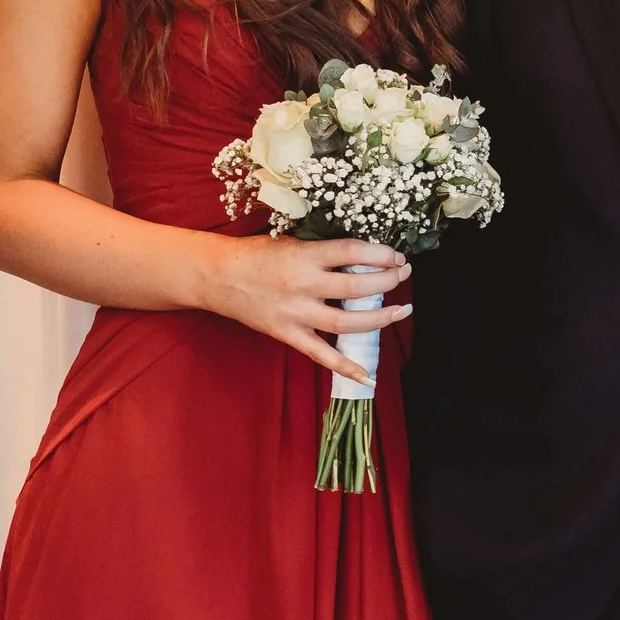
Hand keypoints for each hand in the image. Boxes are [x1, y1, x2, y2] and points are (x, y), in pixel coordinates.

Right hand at [198, 235, 410, 383]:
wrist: (216, 276)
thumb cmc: (256, 254)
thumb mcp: (293, 242)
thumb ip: (325, 252)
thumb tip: (366, 257)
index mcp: (304, 257)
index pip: (353, 253)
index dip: (381, 255)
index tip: (396, 256)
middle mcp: (302, 286)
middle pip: (357, 287)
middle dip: (387, 281)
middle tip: (403, 275)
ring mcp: (295, 314)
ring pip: (347, 322)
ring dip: (380, 319)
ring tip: (401, 310)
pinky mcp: (287, 334)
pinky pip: (321, 355)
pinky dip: (346, 367)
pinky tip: (369, 376)